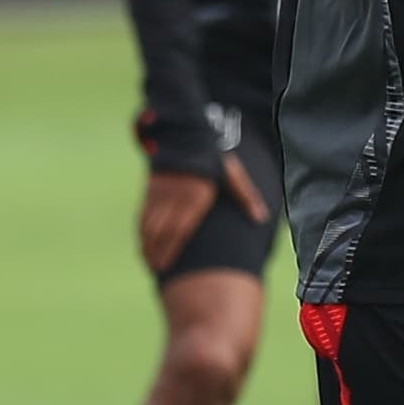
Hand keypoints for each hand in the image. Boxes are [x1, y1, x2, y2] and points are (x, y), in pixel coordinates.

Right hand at [137, 156, 268, 269]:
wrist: (185, 134)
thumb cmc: (213, 157)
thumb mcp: (233, 175)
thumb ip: (246, 196)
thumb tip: (262, 218)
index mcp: (195, 197)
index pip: (179, 230)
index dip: (170, 250)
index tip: (165, 267)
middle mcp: (174, 197)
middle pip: (160, 231)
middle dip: (156, 252)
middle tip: (156, 270)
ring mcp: (160, 193)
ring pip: (148, 223)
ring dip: (146, 243)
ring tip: (148, 261)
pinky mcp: (151, 188)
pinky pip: (143, 213)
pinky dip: (141, 230)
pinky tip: (143, 242)